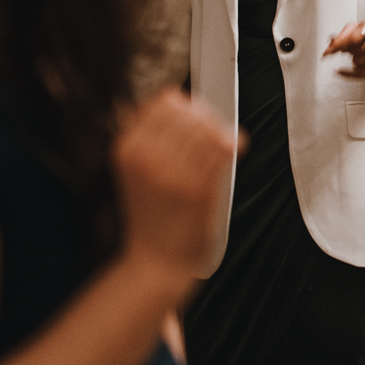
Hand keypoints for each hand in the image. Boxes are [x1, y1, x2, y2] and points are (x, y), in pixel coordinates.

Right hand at [115, 89, 241, 277]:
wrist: (155, 263)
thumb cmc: (152, 217)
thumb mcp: (134, 171)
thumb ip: (150, 138)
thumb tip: (183, 104)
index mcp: (126, 148)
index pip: (164, 102)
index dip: (188, 106)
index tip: (198, 117)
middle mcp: (145, 157)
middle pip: (189, 111)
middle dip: (209, 117)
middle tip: (216, 132)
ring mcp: (170, 173)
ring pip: (208, 128)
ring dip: (223, 132)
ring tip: (226, 143)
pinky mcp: (196, 190)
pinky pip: (222, 151)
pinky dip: (235, 144)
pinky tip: (237, 147)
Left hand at [324, 18, 364, 77]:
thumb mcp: (358, 28)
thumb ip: (343, 34)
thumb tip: (331, 42)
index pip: (354, 37)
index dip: (339, 45)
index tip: (327, 52)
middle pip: (354, 49)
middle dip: (347, 50)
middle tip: (348, 49)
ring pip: (357, 61)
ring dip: (353, 59)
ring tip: (360, 54)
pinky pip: (361, 73)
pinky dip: (348, 74)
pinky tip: (341, 71)